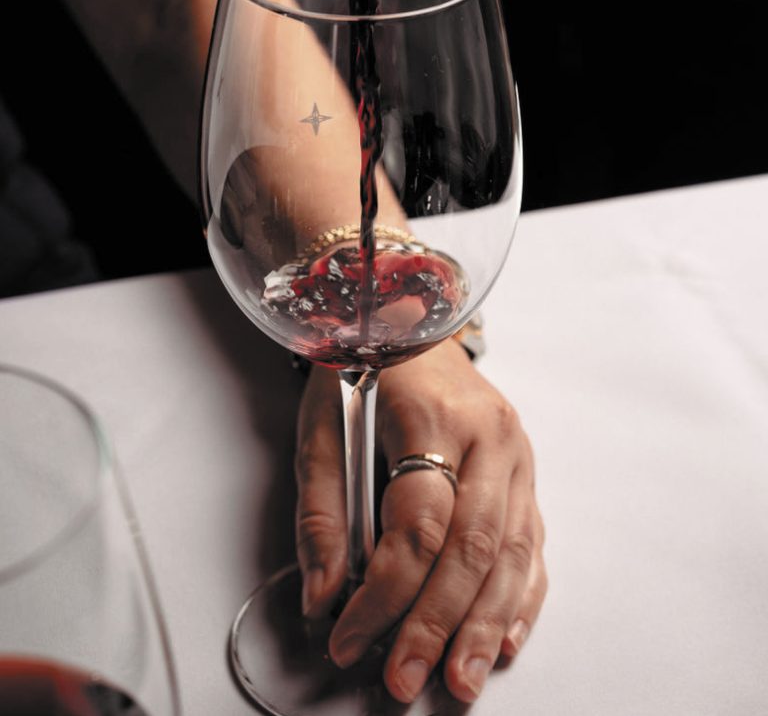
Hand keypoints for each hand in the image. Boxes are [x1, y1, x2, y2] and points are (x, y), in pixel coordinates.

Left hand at [294, 338, 546, 702]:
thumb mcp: (322, 431)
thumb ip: (321, 514)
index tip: (349, 635)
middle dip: (438, 625)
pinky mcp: (526, 472)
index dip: (383, 594)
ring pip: (512, 554)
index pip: (417, 526)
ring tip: (462, 679)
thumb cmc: (363, 370)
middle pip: (472, 548)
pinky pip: (532, 543)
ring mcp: (517, 455)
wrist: (411, 322)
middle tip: (406, 678)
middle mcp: (490, 438)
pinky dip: (519, 597)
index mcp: (435, 418)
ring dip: (485, 625)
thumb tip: (323, 597)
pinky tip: (503, 638)